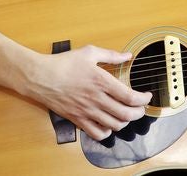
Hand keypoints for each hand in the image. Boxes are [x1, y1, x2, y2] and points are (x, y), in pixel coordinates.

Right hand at [21, 45, 151, 140]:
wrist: (39, 77)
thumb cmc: (63, 63)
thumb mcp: (89, 52)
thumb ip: (111, 54)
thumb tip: (128, 55)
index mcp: (102, 81)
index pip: (130, 97)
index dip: (143, 100)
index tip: (147, 96)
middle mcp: (96, 99)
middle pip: (126, 114)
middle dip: (139, 113)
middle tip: (140, 108)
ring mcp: (87, 111)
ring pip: (114, 125)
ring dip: (125, 122)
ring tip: (127, 115)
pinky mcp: (77, 119)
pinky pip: (97, 133)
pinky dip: (107, 132)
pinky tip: (109, 124)